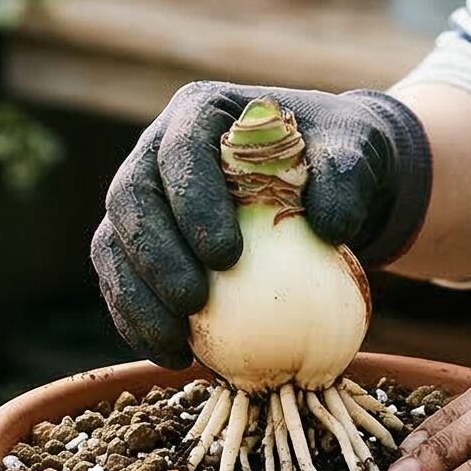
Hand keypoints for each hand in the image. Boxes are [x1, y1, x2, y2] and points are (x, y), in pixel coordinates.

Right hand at [92, 81, 431, 367]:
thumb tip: (329, 225)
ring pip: (113, 245)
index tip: (226, 255)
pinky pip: (122, 284)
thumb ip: (346, 177)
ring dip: (137, 298)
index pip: (180, 151)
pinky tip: (176, 357)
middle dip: (154, 255)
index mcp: (200, 113)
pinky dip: (139, 322)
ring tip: (177, 344)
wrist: (321, 179)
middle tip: (194, 302)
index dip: (191, 202)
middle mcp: (156, 151)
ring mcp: (142, 199)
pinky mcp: (138, 246)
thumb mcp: (356, 151)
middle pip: (131, 198)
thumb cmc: (336, 156)